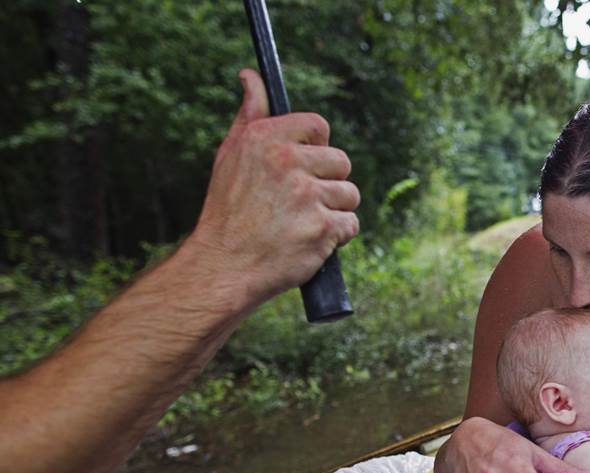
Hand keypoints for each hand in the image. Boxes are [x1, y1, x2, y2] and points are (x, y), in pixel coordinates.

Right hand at [187, 69, 360, 303]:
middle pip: (342, 162)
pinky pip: (351, 224)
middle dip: (328, 183)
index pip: (319, 126)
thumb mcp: (231, 154)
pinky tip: (311, 241)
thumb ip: (250, 114)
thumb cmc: (228, 211)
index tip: (305, 166)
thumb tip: (250, 75)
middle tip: (301, 202)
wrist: (224, 266)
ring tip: (304, 223)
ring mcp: (307, 195)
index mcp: (265, 138)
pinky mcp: (322, 227)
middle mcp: (287, 162)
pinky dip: (337, 237)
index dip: (317, 148)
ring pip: (350, 195)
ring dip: (335, 211)